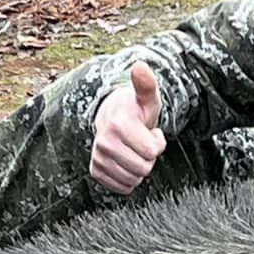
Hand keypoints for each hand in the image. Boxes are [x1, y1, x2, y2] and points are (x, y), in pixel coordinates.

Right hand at [90, 61, 165, 193]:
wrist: (111, 118)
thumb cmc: (135, 110)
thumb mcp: (147, 98)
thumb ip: (146, 85)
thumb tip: (140, 66)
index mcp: (118, 124)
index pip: (152, 151)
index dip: (157, 143)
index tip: (150, 132)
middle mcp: (104, 142)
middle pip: (144, 168)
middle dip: (148, 157)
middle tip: (141, 142)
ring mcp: (98, 157)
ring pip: (133, 180)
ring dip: (139, 168)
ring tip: (134, 150)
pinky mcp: (96, 170)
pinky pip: (122, 188)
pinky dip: (129, 179)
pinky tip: (126, 162)